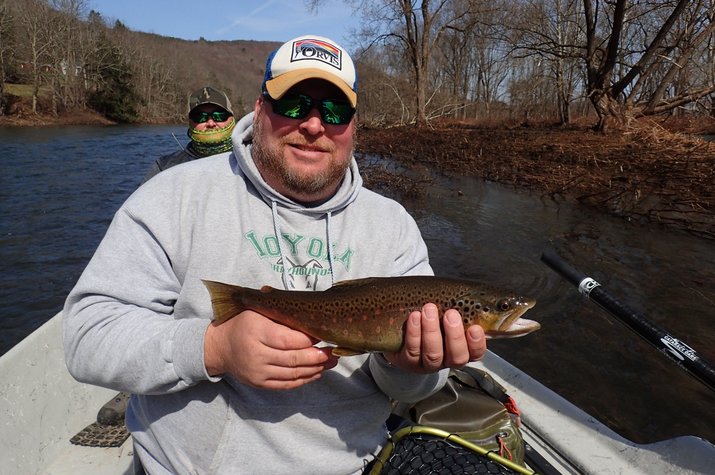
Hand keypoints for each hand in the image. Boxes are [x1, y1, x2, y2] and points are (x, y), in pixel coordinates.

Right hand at [204, 310, 337, 389]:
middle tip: (333, 352)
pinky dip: (304, 380)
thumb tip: (311, 317)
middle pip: (293, 359)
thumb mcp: (258, 312)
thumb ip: (282, 315)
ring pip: (293, 374)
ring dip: (315, 369)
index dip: (309, 340)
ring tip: (331, 362)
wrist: (220, 347)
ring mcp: (258, 372)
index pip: (288, 340)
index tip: (323, 335)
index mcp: (256, 332)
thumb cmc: (243, 324)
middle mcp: (256, 355)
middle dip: (317, 357)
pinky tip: (317, 372)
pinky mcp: (260, 384)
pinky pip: (287, 384)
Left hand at [383, 303, 485, 372]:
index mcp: (462, 348)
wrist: (400, 325)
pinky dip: (414, 333)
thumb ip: (462, 308)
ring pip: (433, 355)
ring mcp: (426, 363)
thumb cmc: (432, 316)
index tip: (475, 327)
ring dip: (432, 331)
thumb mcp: (448, 310)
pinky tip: (414, 316)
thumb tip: (480, 298)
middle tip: (451, 314)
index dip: (477, 343)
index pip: (476, 352)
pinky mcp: (407, 361)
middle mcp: (446, 359)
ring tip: (429, 309)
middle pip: (457, 357)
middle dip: (455, 336)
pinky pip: (412, 351)